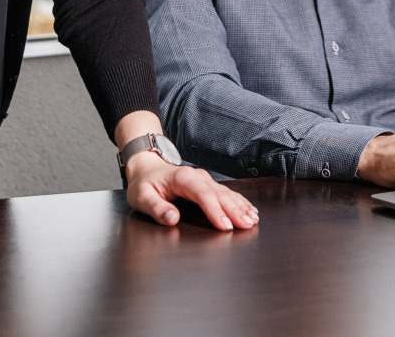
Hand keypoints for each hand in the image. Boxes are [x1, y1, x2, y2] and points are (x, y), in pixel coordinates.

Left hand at [123, 152, 258, 230]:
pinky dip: (239, 202)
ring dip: (240, 206)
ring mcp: (205, 180)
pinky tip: (249, 210)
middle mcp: (197, 176)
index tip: (224, 225)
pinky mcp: (208, 185)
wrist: (147, 167)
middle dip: (234, 210)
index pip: (202, 194)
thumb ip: (156, 208)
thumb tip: (172, 218)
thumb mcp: (141, 197)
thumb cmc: (144, 184)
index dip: (215, 210)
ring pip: (227, 193)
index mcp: (182, 178)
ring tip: (252, 220)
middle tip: (246, 225)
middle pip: (220, 194)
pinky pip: (227, 193)